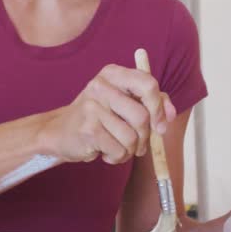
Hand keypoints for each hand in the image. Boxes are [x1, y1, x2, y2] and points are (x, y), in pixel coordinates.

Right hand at [36, 63, 176, 164]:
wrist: (60, 133)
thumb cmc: (97, 118)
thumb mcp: (122, 102)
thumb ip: (150, 102)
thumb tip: (170, 113)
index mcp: (113, 74)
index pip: (148, 84)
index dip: (159, 107)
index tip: (159, 125)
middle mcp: (101, 85)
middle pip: (142, 116)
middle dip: (145, 137)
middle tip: (137, 144)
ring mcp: (92, 107)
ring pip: (132, 137)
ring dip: (130, 150)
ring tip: (118, 148)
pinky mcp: (87, 129)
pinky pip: (119, 150)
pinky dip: (117, 158)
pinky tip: (105, 153)